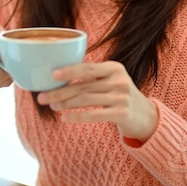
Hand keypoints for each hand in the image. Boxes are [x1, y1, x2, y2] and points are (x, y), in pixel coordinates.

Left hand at [37, 61, 157, 141]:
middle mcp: (119, 81)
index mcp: (114, 68)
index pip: (88, 68)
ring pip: (86, 100)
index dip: (69, 71)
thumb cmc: (119, 95)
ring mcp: (121, 97)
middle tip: (42, 97)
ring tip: (52, 106)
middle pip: (83, 86)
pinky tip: (65, 118)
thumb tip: (56, 77)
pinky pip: (94, 115)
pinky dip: (77, 116)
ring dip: (65, 103)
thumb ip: (91, 76)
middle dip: (60, 91)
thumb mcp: (111, 79)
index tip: (52, 75)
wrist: (145, 115)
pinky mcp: (122, 114)